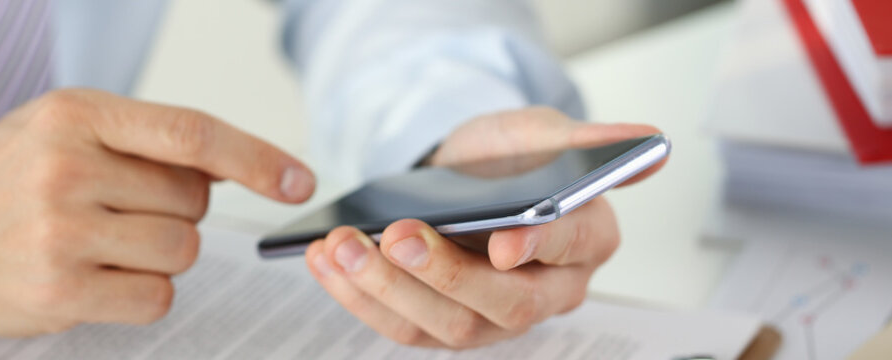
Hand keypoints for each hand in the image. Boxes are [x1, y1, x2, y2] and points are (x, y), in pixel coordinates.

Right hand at [0, 89, 314, 336]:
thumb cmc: (5, 181)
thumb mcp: (62, 128)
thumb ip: (140, 138)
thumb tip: (228, 170)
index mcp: (77, 115)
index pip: (191, 134)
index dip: (256, 158)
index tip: (298, 181)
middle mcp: (68, 168)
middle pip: (193, 202)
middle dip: (176, 211)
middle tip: (122, 210)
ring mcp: (62, 232)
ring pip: (182, 251)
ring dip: (161, 253)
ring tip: (105, 243)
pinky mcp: (61, 291)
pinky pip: (157, 297)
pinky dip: (143, 291)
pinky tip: (98, 277)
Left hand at [305, 107, 663, 347]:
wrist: (462, 177)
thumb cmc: (507, 157)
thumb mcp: (541, 132)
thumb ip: (586, 140)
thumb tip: (646, 141)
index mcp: (586, 242)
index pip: (568, 252)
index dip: (537, 248)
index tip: (502, 240)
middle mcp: (545, 291)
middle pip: (503, 305)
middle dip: (443, 273)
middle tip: (397, 234)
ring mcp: (492, 316)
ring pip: (445, 325)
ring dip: (386, 288)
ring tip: (342, 247)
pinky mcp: (443, 324)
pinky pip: (402, 326)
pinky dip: (359, 296)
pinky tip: (326, 260)